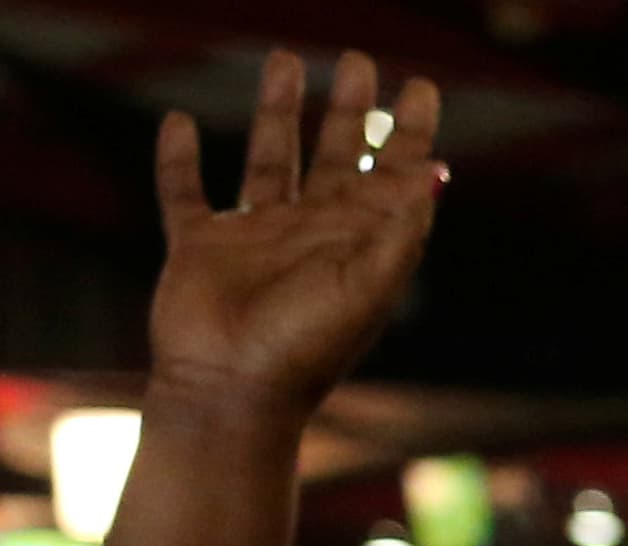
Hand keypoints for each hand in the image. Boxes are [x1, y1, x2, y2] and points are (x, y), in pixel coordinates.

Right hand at [147, 52, 443, 427]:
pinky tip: (179, 120)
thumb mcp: (367, 286)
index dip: (410, 133)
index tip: (422, 87)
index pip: (390, 176)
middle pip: (333, 156)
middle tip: (358, 62)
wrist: (232, 390)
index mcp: (356, 243)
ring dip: (275, 111)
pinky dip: (178, 157)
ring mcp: (253, 238)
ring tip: (283, 59)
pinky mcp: (198, 246)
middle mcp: (309, 234)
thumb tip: (434, 174)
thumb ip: (399, 230)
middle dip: (348, 110)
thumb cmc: (306, 346)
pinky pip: (185, 191)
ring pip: (266, 158)